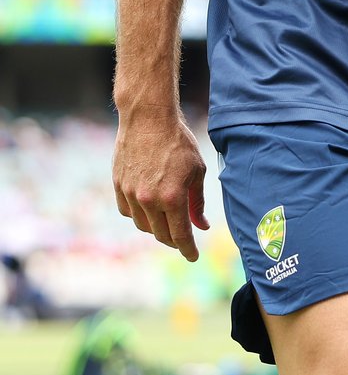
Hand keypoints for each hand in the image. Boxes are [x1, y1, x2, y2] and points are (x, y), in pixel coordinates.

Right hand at [113, 112, 209, 260]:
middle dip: (174, 240)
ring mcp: (131, 194)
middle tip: (183, 238)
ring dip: (157, 228)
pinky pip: (128, 212)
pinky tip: (148, 207)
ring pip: (144, 226)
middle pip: (161, 234)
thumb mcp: (197, 170)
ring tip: (167, 220)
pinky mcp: (118, 186)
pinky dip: (139, 215)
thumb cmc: (178, 142)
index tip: (193, 257)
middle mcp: (149, 200)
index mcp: (172, 197)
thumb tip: (202, 225)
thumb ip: (197, 202)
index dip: (188, 250)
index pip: (180, 236)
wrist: (148, 118)